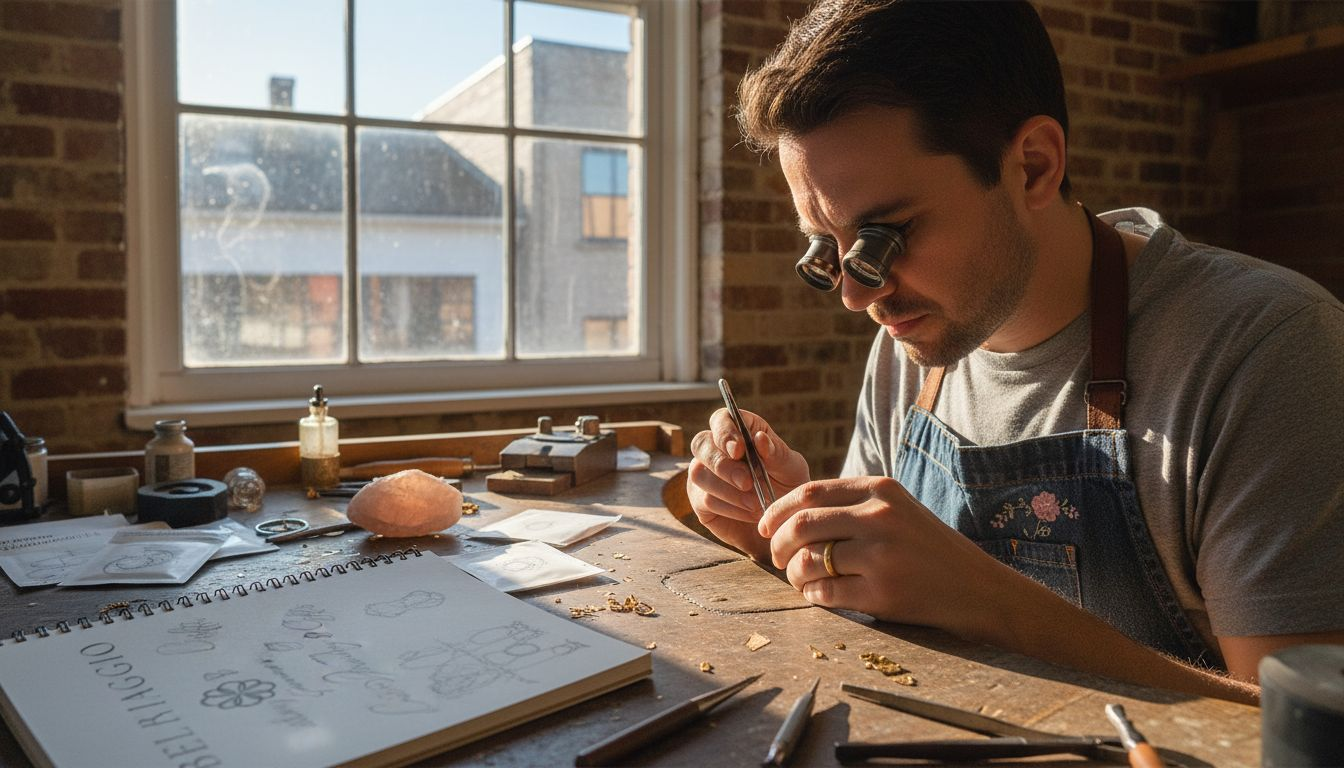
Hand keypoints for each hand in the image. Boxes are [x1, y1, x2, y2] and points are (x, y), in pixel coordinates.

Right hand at [687, 407, 809, 561]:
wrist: (783, 522)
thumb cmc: (788, 487)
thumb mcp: (791, 470)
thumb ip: (776, 453)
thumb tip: (759, 438)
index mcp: (740, 431)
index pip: (720, 419)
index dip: (725, 432)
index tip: (739, 450)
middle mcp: (716, 449)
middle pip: (700, 444)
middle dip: (722, 464)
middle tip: (746, 482)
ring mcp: (705, 474)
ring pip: (699, 474)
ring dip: (728, 490)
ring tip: (755, 503)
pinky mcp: (700, 500)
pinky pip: (705, 500)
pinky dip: (729, 508)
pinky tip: (749, 513)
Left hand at [759, 475, 1009, 638]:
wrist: (977, 588)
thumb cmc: (927, 548)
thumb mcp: (896, 509)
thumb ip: (851, 504)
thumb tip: (788, 514)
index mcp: (880, 489)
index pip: (808, 492)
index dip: (777, 510)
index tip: (765, 526)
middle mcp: (880, 517)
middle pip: (801, 525)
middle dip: (777, 544)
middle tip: (778, 558)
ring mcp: (881, 555)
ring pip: (808, 561)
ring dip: (794, 574)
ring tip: (801, 580)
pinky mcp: (882, 593)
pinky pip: (825, 593)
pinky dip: (813, 596)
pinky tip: (820, 595)